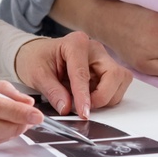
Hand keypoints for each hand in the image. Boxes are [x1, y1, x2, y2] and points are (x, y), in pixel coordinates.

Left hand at [13, 30, 132, 117]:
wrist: (36, 54)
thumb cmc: (36, 59)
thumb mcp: (37, 75)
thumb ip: (53, 92)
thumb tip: (66, 108)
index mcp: (75, 43)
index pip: (84, 74)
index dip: (84, 96)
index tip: (83, 113)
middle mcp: (94, 49)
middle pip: (114, 74)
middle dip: (103, 96)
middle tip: (85, 108)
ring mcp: (102, 59)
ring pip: (120, 81)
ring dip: (106, 97)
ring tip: (84, 101)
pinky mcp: (105, 69)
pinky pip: (116, 86)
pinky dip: (106, 97)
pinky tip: (89, 97)